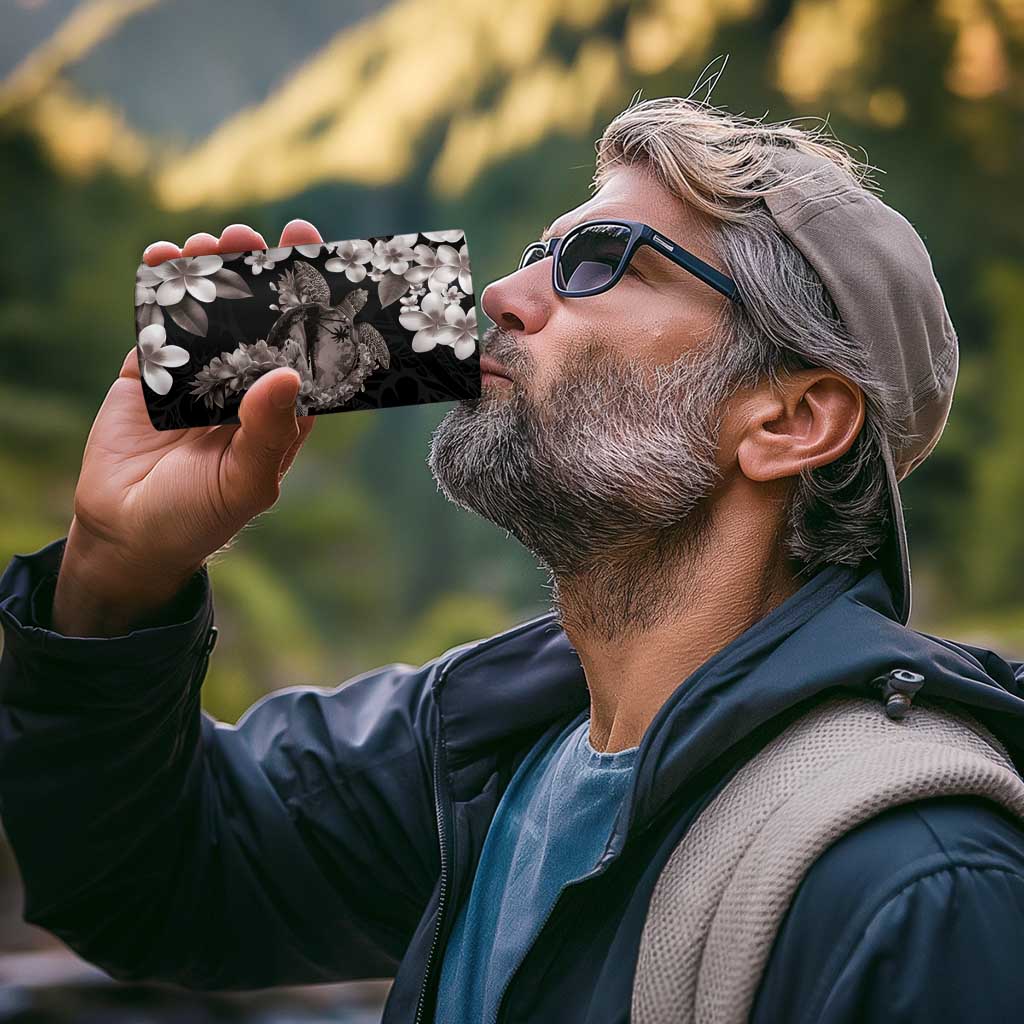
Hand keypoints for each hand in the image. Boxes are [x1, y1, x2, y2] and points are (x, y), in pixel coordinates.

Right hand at [53, 220, 323, 635]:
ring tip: (208, 241)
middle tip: (252, 235)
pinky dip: (157, 288)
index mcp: (280, 409)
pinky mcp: (151, 371)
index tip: (315, 256)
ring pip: (208, 311)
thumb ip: (267, 432)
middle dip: (257, 272)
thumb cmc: (200, 517)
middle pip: (257, 317)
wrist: (127, 534)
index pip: (304, 347)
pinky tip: (162, 257)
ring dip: (210, 271)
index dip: (311, 303)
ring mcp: (197, 373)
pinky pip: (157, 322)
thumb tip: (287, 373)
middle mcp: (244, 384)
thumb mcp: (245, 482)